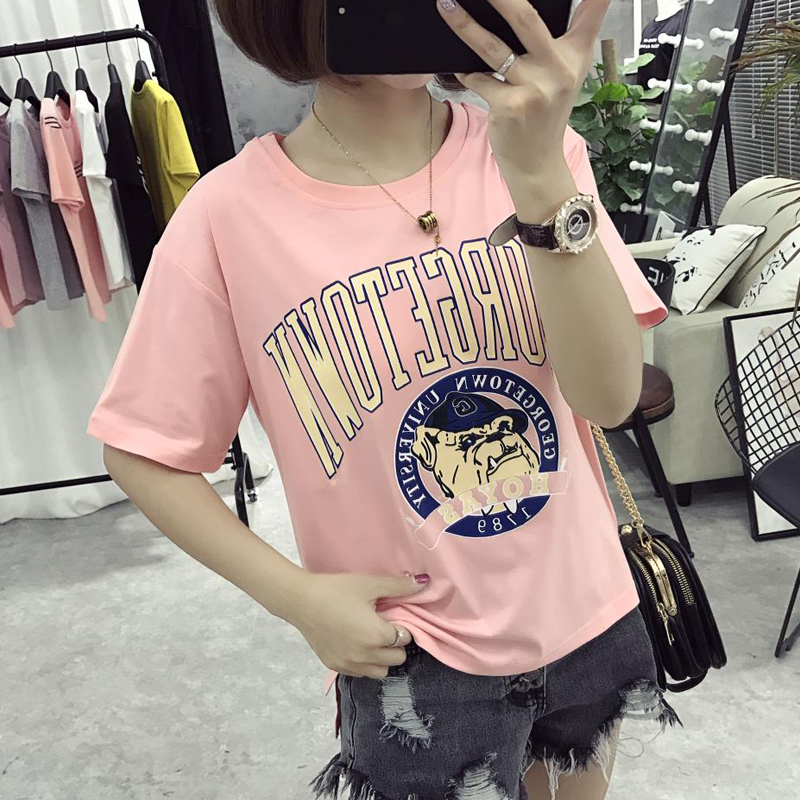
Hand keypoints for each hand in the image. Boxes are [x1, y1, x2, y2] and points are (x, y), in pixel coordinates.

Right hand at [284, 572, 428, 678]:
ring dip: (381, 658)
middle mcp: (365, 656)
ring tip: (371, 638)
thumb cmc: (336, 590)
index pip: (405, 639)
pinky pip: (359, 673)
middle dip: (394, 644)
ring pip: (379, 672)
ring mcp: (349, 664)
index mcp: (377, 636)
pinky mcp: (335, 666)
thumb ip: (399, 586)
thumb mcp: (369, 584)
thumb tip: (424, 582)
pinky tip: (355, 644)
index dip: (402, 626)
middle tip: (383, 626)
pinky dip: (364, 663)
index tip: (392, 616)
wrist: (300, 600)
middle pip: (396, 659)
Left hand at [436, 0, 609, 190]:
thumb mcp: (566, 75)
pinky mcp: (510, 107)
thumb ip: (565, 39)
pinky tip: (461, 67)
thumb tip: (528, 9)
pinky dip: (466, 72)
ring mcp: (534, 89)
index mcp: (575, 55)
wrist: (537, 161)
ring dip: (465, 25)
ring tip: (446, 6)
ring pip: (493, 47)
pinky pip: (479, 79)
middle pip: (526, 18)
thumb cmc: (546, 114)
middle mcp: (558, 69)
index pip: (593, 11)